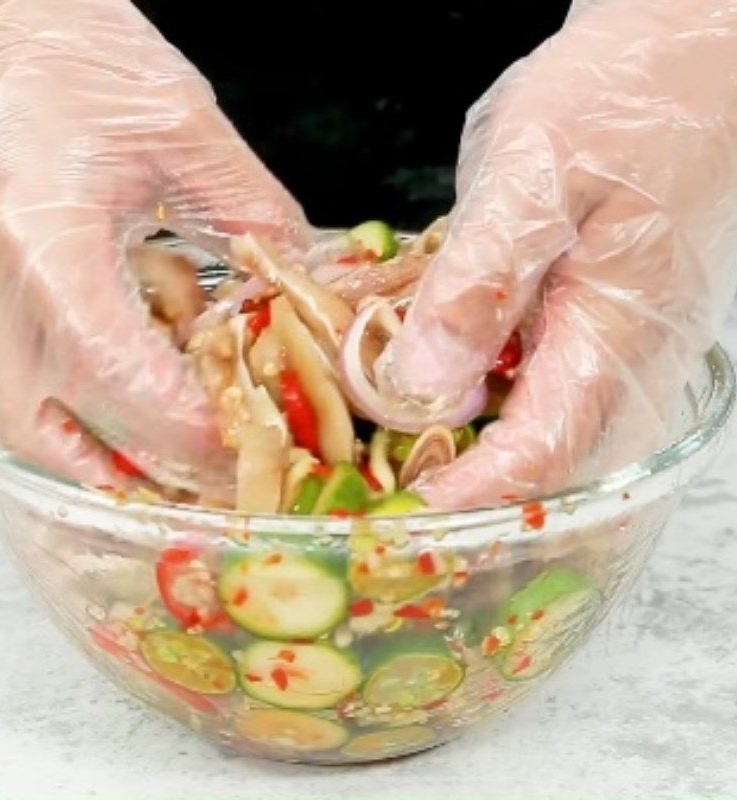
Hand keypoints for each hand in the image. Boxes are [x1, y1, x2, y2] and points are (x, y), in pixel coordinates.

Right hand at [0, 0, 306, 495]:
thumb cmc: (71, 49)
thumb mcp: (180, 122)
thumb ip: (250, 209)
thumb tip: (301, 281)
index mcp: (43, 237)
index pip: (114, 371)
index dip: (189, 425)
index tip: (256, 443)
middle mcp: (1, 287)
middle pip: (61, 431)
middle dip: (156, 464)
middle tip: (232, 469)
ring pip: (31, 430)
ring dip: (114, 461)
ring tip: (191, 459)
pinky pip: (31, 394)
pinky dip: (94, 424)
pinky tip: (152, 409)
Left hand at [381, 0, 736, 507]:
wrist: (692, 50)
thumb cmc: (626, 97)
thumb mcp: (535, 179)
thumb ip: (479, 286)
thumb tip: (424, 382)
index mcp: (614, 332)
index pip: (543, 452)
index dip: (474, 490)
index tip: (412, 509)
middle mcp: (626, 354)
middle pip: (547, 456)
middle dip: (470, 479)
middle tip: (397, 479)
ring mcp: (622, 337)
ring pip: (548, 423)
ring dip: (477, 439)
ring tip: (405, 433)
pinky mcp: (607, 314)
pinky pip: (549, 378)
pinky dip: (492, 388)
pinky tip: (447, 366)